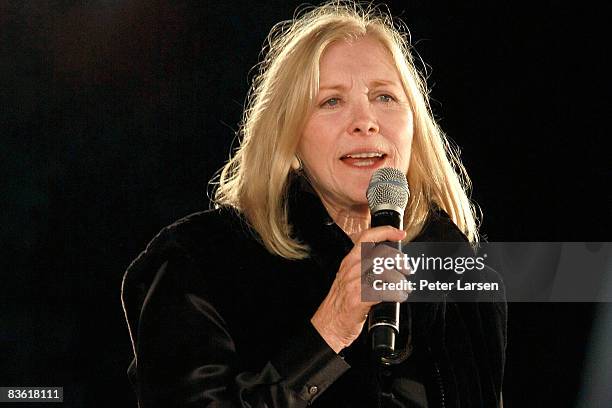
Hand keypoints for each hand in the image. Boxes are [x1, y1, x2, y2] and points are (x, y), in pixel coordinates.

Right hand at [311, 226, 406, 352]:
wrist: (328, 325)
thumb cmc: (340, 303)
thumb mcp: (349, 278)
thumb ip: (363, 267)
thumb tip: (388, 262)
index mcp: (349, 262)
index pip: (366, 237)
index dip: (385, 232)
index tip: (400, 234)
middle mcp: (351, 269)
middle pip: (381, 253)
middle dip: (400, 260)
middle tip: (407, 268)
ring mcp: (354, 283)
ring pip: (385, 272)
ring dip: (400, 279)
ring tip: (405, 287)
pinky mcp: (359, 299)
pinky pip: (384, 291)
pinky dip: (397, 293)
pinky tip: (399, 296)